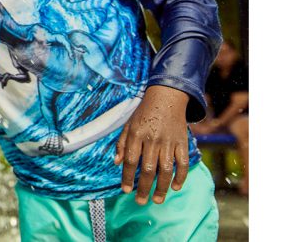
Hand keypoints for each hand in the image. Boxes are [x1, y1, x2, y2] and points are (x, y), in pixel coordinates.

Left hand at [114, 85, 191, 204]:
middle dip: (143, 187)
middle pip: (148, 168)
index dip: (127, 177)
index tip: (125, 191)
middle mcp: (152, 139)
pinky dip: (180, 176)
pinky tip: (174, 187)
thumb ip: (121, 144)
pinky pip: (182, 163)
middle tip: (140, 202)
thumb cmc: (144, 113)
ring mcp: (168, 142)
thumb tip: (116, 163)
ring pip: (166, 169)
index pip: (131, 160)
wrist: (167, 97)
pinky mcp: (182, 142)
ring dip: (162, 187)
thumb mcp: (128, 125)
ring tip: (157, 200)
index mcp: (136, 134)